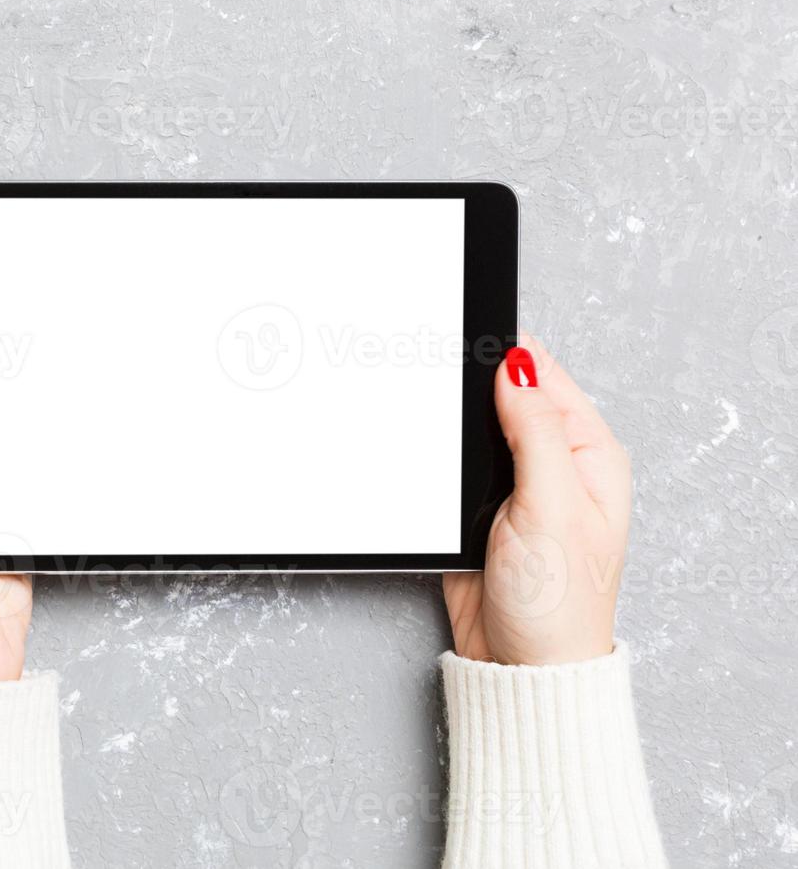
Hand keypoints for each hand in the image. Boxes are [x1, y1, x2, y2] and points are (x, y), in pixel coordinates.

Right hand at [443, 337, 631, 665]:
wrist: (518, 668)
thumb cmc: (557, 603)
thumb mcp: (551, 504)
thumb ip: (533, 430)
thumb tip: (517, 365)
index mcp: (589, 453)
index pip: (543, 376)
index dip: (503, 356)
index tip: (462, 345)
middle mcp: (555, 465)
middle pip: (503, 398)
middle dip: (469, 392)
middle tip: (434, 386)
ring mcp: (515, 489)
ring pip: (471, 433)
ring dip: (449, 431)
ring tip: (425, 425)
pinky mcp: (478, 512)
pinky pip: (450, 469)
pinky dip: (435, 464)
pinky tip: (423, 464)